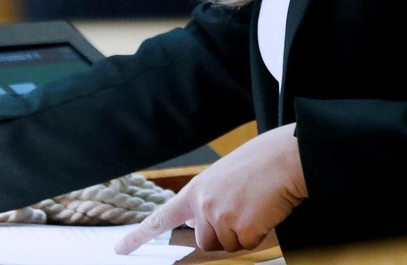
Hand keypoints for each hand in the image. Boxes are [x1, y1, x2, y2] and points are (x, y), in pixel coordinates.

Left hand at [113, 125, 306, 254]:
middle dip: (224, 233)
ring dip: (242, 234)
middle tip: (243, 206)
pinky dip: (258, 235)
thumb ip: (209, 197)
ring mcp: (220, 219)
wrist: (286, 157)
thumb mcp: (224, 175)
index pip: (161, 217)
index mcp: (197, 189)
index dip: (138, 236)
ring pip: (227, 246)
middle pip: (205, 241)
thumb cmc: (262, 161)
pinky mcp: (240, 231)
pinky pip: (246, 246)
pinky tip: (264, 211)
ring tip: (255, 205)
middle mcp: (203, 206)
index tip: (120, 249)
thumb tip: (203, 221)